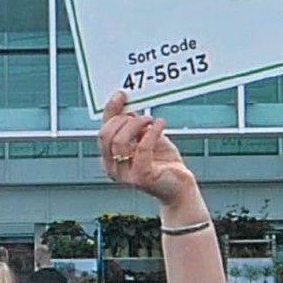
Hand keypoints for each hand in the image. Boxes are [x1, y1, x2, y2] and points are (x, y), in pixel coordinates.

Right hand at [97, 93, 204, 216]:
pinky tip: (160, 123)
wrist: (179, 188)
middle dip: (123, 119)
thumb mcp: (145, 139)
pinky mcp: (142, 177)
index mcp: (109, 159)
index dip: (110, 111)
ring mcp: (126, 175)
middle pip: (106, 135)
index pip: (102, 132)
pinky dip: (151, 132)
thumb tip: (127, 104)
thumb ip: (133, 125)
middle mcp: (112, 169)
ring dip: (136, 124)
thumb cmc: (163, 164)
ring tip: (151, 119)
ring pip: (120, 141)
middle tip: (142, 114)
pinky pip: (142, 149)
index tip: (121, 95)